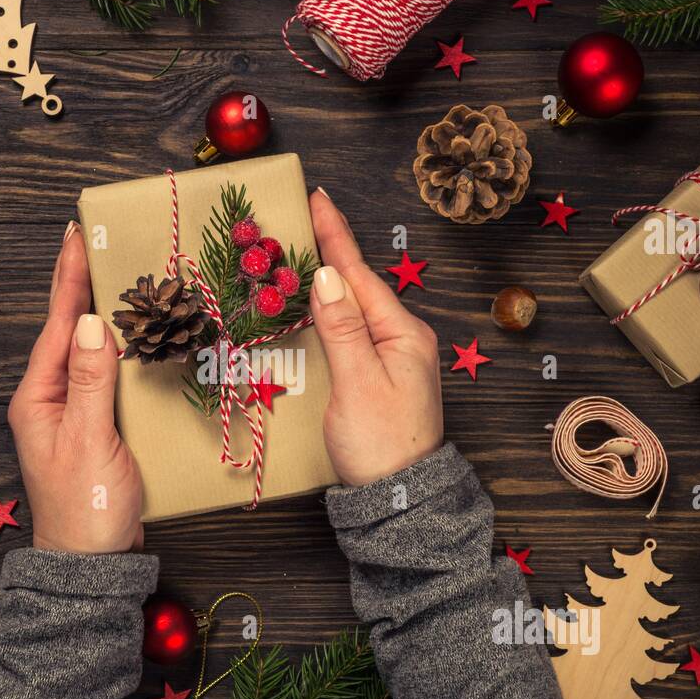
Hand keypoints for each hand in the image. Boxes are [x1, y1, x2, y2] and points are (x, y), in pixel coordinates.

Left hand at [6, 222, 143, 552]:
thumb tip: (90, 322)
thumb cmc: (86, 509)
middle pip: (71, 331)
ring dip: (111, 315)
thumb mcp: (88, 441)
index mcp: (39, 398)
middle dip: (89, 286)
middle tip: (106, 241)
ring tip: (129, 276)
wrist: (94, 565)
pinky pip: (112, 378)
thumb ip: (91, 381)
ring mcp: (75, 414)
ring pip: (94, 352)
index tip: (79, 233)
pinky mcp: (99, 429)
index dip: (70, 278)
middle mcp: (52, 400)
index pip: (56, 325)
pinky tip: (145, 340)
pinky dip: (128, 353)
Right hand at [308, 190, 443, 486]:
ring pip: (349, 308)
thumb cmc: (382, 446)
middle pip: (356, 285)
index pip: (359, 274)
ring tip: (297, 252)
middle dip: (326, 250)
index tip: (316, 197)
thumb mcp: (359, 383)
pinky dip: (324, 313)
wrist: (399, 502)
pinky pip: (346, 332)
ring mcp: (389, 360)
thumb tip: (325, 274)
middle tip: (297, 217)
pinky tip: (309, 307)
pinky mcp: (374, 379)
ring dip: (323, 281)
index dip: (334, 236)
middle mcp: (399, 340)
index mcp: (402, 334)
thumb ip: (342, 327)